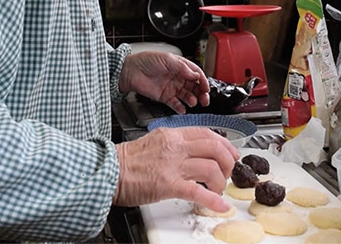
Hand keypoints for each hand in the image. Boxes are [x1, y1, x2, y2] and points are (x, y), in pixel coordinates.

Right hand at [113, 127, 238, 211]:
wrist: (108, 172)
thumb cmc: (127, 161)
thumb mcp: (154, 141)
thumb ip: (175, 144)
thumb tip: (193, 151)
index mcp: (173, 135)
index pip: (207, 133)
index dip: (225, 145)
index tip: (231, 154)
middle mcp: (175, 147)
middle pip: (215, 149)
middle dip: (227, 163)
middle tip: (227, 174)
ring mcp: (173, 165)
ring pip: (211, 169)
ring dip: (220, 183)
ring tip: (216, 191)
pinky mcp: (168, 185)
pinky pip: (198, 191)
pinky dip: (213, 200)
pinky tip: (220, 206)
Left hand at [119, 52, 209, 113]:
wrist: (130, 71)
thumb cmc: (146, 60)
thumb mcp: (167, 59)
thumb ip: (182, 68)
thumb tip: (195, 75)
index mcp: (180, 66)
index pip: (196, 74)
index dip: (203, 81)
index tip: (206, 88)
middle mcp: (178, 77)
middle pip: (194, 87)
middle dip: (201, 93)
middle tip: (205, 99)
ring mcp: (172, 88)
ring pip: (187, 96)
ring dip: (192, 100)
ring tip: (192, 102)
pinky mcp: (164, 97)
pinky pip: (175, 104)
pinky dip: (180, 108)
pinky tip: (183, 109)